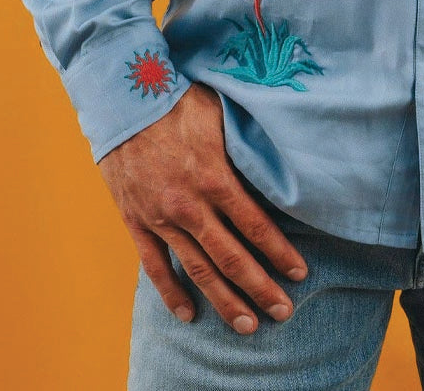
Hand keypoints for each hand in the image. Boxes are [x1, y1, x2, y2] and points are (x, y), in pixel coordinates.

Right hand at [97, 81, 308, 333]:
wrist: (123, 97)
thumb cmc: (179, 99)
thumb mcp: (222, 117)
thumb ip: (245, 149)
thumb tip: (279, 166)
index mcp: (214, 176)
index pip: (256, 226)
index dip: (280, 252)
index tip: (299, 273)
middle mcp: (189, 204)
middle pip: (232, 256)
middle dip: (260, 288)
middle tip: (283, 313)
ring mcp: (160, 216)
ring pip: (198, 268)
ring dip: (224, 300)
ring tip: (247, 326)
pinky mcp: (135, 220)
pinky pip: (155, 265)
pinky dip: (172, 292)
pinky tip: (189, 314)